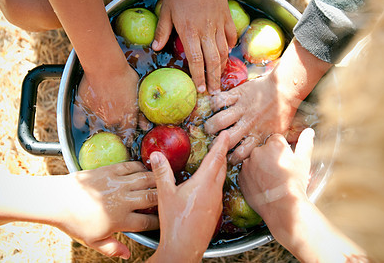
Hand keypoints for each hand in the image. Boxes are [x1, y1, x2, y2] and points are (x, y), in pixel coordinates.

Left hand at [60, 161, 158, 258]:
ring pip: (146, 179)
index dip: (159, 222)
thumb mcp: (93, 241)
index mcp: (121, 220)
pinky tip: (145, 170)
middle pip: (152, 197)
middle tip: (170, 196)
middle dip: (164, 197)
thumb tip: (127, 255)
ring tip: (162, 181)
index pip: (148, 222)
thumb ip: (112, 248)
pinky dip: (141, 167)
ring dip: (156, 180)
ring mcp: (118, 183)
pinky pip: (132, 166)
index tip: (163, 221)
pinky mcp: (111, 170)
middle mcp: (123, 201)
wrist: (58, 200)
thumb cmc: (74, 222)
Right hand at [78, 64, 138, 143]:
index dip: (127, 139)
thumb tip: (143, 122)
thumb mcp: (137, 91)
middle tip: (113, 128)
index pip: (128, 135)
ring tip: (97, 126)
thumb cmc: (124, 76)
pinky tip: (80, 123)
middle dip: (114, 131)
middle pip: (113, 131)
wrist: (105, 67)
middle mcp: (112, 120)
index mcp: (127, 117)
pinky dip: (79, 121)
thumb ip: (138, 108)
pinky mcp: (83, 107)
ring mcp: (96, 115)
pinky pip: (79, 119)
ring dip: (98, 128)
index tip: (126, 141)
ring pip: (97, 127)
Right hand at [148, 131, 229, 261]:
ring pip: (221, 179)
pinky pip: (218, 191)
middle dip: (222, 153)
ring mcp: (216, 202)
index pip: (216, 158)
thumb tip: (156, 155)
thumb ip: (162, 172)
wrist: (184, 249)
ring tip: (216, 160)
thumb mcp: (165, 194)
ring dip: (220, 167)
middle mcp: (214, 191)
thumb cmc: (174, 222)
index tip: (227, 133)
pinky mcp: (215, 212)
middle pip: (222, 167)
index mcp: (204, 183)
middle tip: (223, 143)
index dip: (221, 144)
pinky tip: (208, 185)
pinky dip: (216, 181)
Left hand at [152, 0, 236, 93]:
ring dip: (222, 67)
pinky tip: (227, 53)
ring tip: (220, 78)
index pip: (196, 61)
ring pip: (223, 52)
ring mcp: (218, 25)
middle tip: (214, 92)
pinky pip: (231, 36)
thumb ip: (162, 30)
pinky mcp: (227, 18)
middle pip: (212, 61)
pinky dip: (230, 46)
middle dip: (213, 79)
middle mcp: (206, 32)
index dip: (198, 77)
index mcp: (189, 32)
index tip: (199, 90)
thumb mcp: (167, 9)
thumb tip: (155, 48)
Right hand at [205, 39, 331, 163]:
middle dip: (216, 143)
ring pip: (219, 120)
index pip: (240, 153)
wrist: (286, 88)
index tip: (227, 156)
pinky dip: (214, 104)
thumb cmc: (282, 111)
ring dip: (211, 125)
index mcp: (258, 135)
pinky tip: (215, 107)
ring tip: (210, 127)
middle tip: (213, 142)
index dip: (231, 158)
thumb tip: (260, 156)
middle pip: (226, 139)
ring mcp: (242, 109)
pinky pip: (220, 100)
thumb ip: (267, 144)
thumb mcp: (278, 132)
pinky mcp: (238, 94)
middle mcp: (248, 124)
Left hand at [238, 128, 313, 218]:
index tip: (285, 160)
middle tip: (279, 171)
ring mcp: (247, 165)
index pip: (276, 139)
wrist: (283, 207)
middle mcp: (257, 152)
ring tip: (270, 180)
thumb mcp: (303, 161)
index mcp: (273, 145)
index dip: (282, 150)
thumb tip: (309, 131)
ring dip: (259, 166)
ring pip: (254, 161)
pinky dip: (252, 177)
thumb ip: (305, 143)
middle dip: (270, 157)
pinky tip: (262, 185)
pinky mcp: (241, 178)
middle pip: (263, 149)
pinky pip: (246, 173)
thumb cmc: (295, 183)